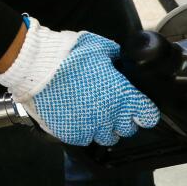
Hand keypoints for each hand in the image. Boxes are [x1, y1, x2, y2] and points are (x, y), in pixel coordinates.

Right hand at [0, 21, 158, 146]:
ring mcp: (91, 128)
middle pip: (128, 129)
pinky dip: (83, 130)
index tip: (138, 107)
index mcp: (123, 96)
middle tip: (110, 106)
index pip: (149, 116)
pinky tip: (76, 115)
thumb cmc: (70, 55)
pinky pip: (85, 138)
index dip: (144, 111)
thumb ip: (116, 56)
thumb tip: (122, 60)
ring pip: (107, 137)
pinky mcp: (72, 134)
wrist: (37, 68)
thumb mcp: (100, 47)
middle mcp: (111, 116)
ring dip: (103, 127)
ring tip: (92, 113)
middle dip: (122, 119)